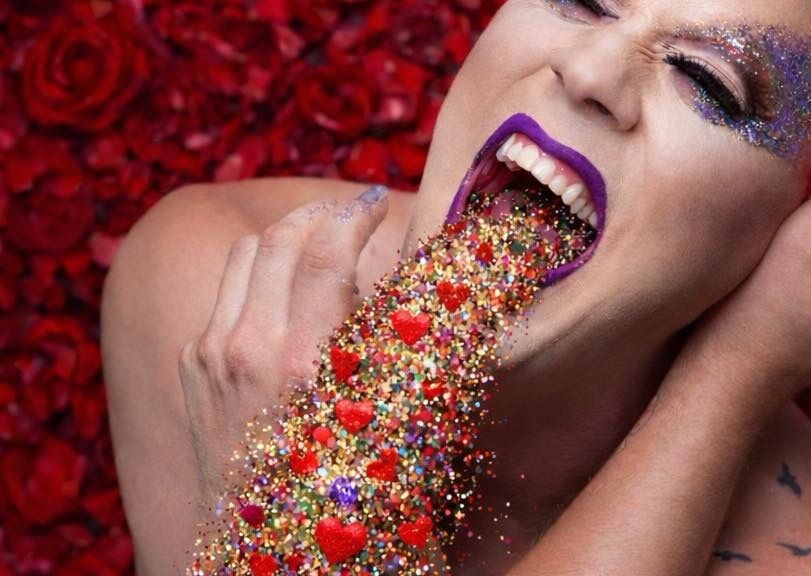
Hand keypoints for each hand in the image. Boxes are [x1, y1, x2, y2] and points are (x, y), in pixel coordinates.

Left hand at [177, 186, 388, 504]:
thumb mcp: (389, 419)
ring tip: (318, 239)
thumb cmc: (348, 496)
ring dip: (286, 237)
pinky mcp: (192, 368)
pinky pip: (224, 295)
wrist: (273, 551)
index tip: (377, 202)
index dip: (356, 213)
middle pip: (280, 238)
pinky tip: (284, 292)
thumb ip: (394, 339)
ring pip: (245, 256)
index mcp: (307, 364)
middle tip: (351, 211)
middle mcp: (250, 350)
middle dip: (319, 213)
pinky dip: (258, 277)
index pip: (328, 251)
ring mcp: (211, 356)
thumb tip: (410, 278)